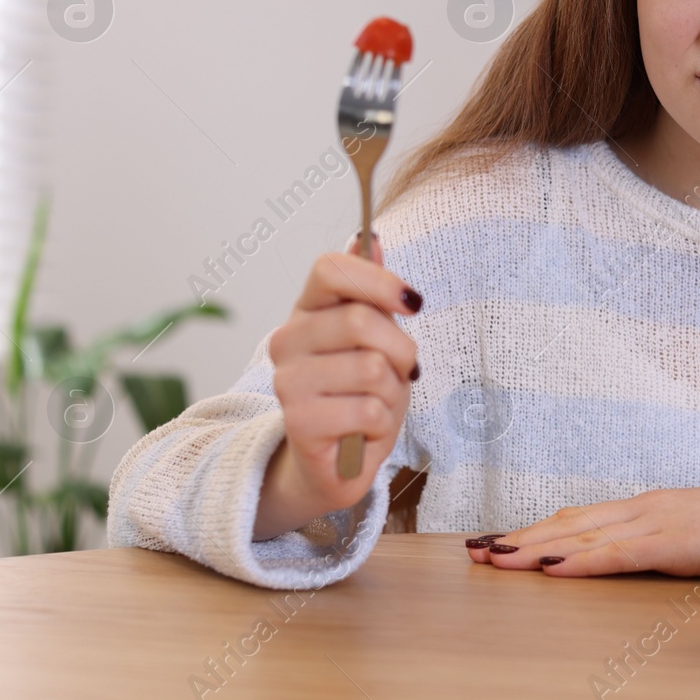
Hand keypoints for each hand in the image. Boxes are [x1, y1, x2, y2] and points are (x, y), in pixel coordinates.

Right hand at [254, 235, 419, 539]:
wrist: (333, 462)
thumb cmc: (358, 394)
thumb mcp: (376, 338)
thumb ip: (371, 290)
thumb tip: (369, 237)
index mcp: (307, 311)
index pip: (330, 268)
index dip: (379, 280)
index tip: (412, 304)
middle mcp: (287, 340)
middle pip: (362, 321)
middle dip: (401, 350)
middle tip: (402, 372)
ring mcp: (288, 382)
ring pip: (372, 369)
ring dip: (393, 393)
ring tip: (377, 404)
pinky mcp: (298, 423)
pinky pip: (369, 411)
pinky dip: (383, 424)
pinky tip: (365, 432)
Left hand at [468, 468, 699, 576]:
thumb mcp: (696, 541)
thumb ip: (664, 549)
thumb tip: (636, 564)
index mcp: (648, 507)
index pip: (578, 519)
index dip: (533, 530)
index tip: (496, 541)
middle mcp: (645, 507)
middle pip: (568, 522)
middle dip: (518, 536)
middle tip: (474, 550)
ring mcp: (658, 520)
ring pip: (583, 535)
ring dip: (534, 547)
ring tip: (494, 558)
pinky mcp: (674, 539)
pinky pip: (619, 553)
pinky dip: (581, 560)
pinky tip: (551, 567)